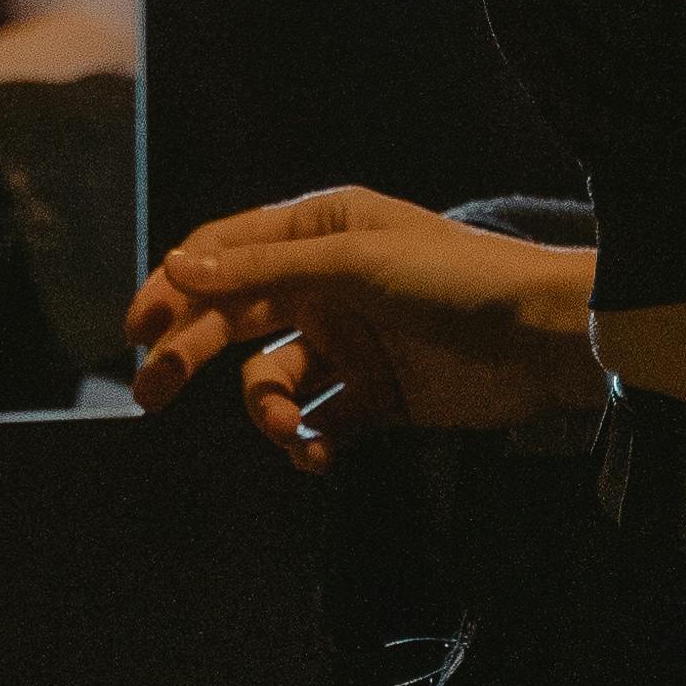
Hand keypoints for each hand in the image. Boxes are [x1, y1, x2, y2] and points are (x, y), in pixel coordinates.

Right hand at [127, 187, 596, 460]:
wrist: (547, 341)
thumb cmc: (457, 280)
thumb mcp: (355, 264)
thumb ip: (264, 272)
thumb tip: (178, 267)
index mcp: (321, 231)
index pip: (226, 254)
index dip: (176, 288)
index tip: (138, 331)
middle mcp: (328, 282)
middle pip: (236, 319)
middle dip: (191, 354)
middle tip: (150, 394)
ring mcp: (351, 341)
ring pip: (273, 380)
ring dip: (268, 410)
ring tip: (288, 432)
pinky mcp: (376, 397)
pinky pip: (317, 423)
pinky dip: (308, 442)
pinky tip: (319, 455)